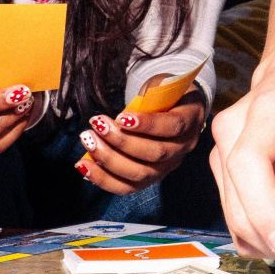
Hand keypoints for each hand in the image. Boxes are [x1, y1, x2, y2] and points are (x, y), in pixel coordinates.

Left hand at [75, 77, 207, 194]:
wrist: (173, 109)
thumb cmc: (164, 95)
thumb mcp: (162, 86)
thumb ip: (149, 96)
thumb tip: (124, 115)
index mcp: (191, 119)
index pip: (172, 126)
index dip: (147, 124)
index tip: (121, 117)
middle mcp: (183, 148)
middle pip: (155, 153)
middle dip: (122, 141)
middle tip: (97, 125)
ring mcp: (167, 167)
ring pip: (140, 174)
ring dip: (108, 159)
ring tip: (88, 140)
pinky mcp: (149, 179)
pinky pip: (126, 187)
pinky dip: (102, 178)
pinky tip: (83, 165)